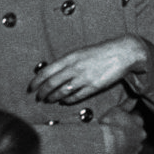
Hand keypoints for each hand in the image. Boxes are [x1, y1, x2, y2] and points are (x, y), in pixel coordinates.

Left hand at [28, 36, 146, 103]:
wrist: (122, 53)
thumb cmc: (101, 52)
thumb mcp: (81, 52)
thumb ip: (67, 62)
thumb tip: (53, 71)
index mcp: (70, 57)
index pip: (47, 71)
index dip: (37, 81)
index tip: (31, 87)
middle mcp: (75, 67)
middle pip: (52, 83)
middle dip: (43, 92)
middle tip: (39, 97)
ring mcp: (84, 78)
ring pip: (63, 91)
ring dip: (54, 98)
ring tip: (49, 100)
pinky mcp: (94, 86)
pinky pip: (77, 96)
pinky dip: (68, 100)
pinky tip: (64, 101)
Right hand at [99, 106, 145, 153]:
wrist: (104, 141)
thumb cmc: (109, 124)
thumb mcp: (117, 109)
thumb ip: (128, 103)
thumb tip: (135, 96)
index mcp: (139, 121)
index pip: (138, 119)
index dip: (130, 120)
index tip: (122, 122)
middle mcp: (142, 134)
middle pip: (138, 132)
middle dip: (131, 133)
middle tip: (119, 133)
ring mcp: (138, 146)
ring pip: (136, 144)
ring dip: (129, 144)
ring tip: (118, 143)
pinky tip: (119, 152)